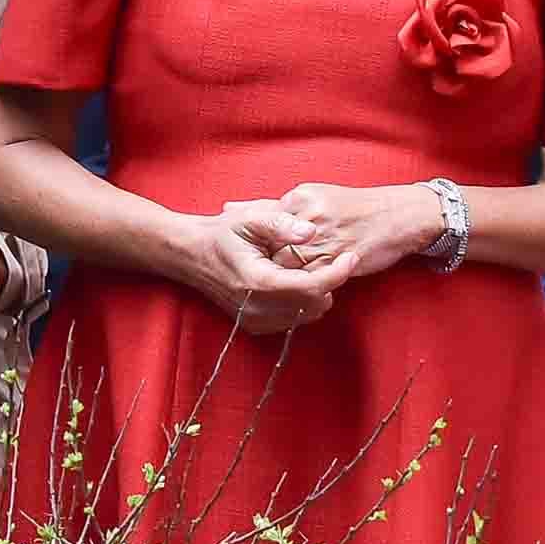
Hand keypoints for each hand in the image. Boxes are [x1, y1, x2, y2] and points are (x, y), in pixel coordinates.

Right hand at [169, 201, 356, 336]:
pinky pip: (294, 320)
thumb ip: (282, 223)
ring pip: (307, 315)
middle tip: (330, 258)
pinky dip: (302, 303)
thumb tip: (312, 230)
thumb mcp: (250, 218)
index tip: (352, 256)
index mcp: (258, 280)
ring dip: (317, 293)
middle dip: (328, 282)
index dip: (337, 273)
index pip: (311, 287)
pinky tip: (294, 281)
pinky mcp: (256, 326)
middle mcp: (257, 307)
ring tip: (309, 267)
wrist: (192, 255)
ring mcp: (255, 321)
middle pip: (314, 305)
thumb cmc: (222, 233)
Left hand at [272, 182, 441, 282]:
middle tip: (269, 271)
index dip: (261, 242)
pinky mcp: (335, 259)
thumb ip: (288, 210)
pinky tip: (305, 284)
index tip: (262, 252)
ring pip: (287, 265)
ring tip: (283, 282)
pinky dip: (304, 284)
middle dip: (270, 260)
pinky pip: (308, 278)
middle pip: (271, 246)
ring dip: (285, 276)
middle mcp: (307, 215)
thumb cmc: (358, 209)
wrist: (397, 215)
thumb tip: (249, 221)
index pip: (264, 224)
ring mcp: (321, 238)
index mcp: (299, 197)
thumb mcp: (319, 197)